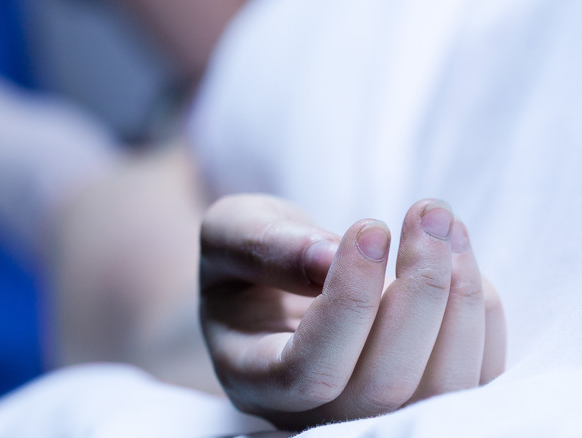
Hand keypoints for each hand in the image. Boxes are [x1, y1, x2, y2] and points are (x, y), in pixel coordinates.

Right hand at [199, 194, 505, 429]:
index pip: (307, 370)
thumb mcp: (232, 232)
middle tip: (428, 212)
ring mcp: (370, 411)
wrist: (270, 281)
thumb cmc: (246, 258)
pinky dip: (481, 319)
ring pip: (438, 392)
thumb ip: (263, 245)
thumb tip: (327, 257)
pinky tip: (461, 262)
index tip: (370, 226)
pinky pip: (471, 382)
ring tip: (446, 226)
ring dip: (458, 302)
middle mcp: (311, 412)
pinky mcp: (418, 394)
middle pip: (381, 388)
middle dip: (419, 292)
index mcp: (251, 375)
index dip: (349, 303)